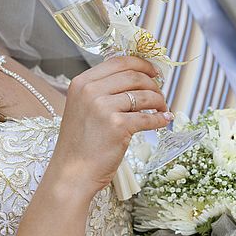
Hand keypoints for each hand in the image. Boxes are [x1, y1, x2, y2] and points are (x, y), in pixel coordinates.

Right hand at [51, 56, 172, 196]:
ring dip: (159, 102)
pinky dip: (160, 119)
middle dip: (153, 84)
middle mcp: (90, 91)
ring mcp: (103, 108)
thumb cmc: (81, 143)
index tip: (155, 71)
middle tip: (161, 95)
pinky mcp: (117, 125)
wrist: (72, 173)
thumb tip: (139, 78)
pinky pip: (148, 117)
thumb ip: (104, 90)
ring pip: (144, 95)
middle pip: (134, 76)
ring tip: (162, 109)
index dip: (142, 64)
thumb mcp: (84, 108)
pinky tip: (164, 121)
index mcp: (82, 82)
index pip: (119, 61)